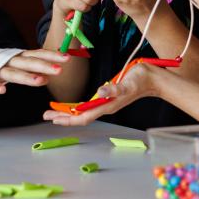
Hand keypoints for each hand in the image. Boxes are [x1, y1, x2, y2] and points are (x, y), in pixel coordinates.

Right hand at [0, 49, 69, 92]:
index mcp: (19, 56)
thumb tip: (50, 72)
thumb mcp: (15, 62)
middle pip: (29, 63)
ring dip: (27, 77)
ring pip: (13, 73)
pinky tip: (2, 91)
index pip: (38, 54)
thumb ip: (31, 67)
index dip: (52, 56)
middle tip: (60, 70)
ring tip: (41, 81)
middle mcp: (10, 60)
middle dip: (45, 66)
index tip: (67, 58)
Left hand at [42, 62, 158, 125]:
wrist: (153, 79)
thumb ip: (114, 88)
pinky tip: (72, 105)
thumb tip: (100, 92)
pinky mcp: (108, 97)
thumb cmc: (141, 79)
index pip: (83, 117)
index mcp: (107, 105)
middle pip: (80, 116)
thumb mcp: (127, 82)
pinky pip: (88, 106)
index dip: (67, 119)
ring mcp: (107, 103)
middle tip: (46, 115)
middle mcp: (105, 107)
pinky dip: (77, 106)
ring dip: (68, 113)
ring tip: (54, 111)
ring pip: (83, 112)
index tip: (53, 118)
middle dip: (62, 117)